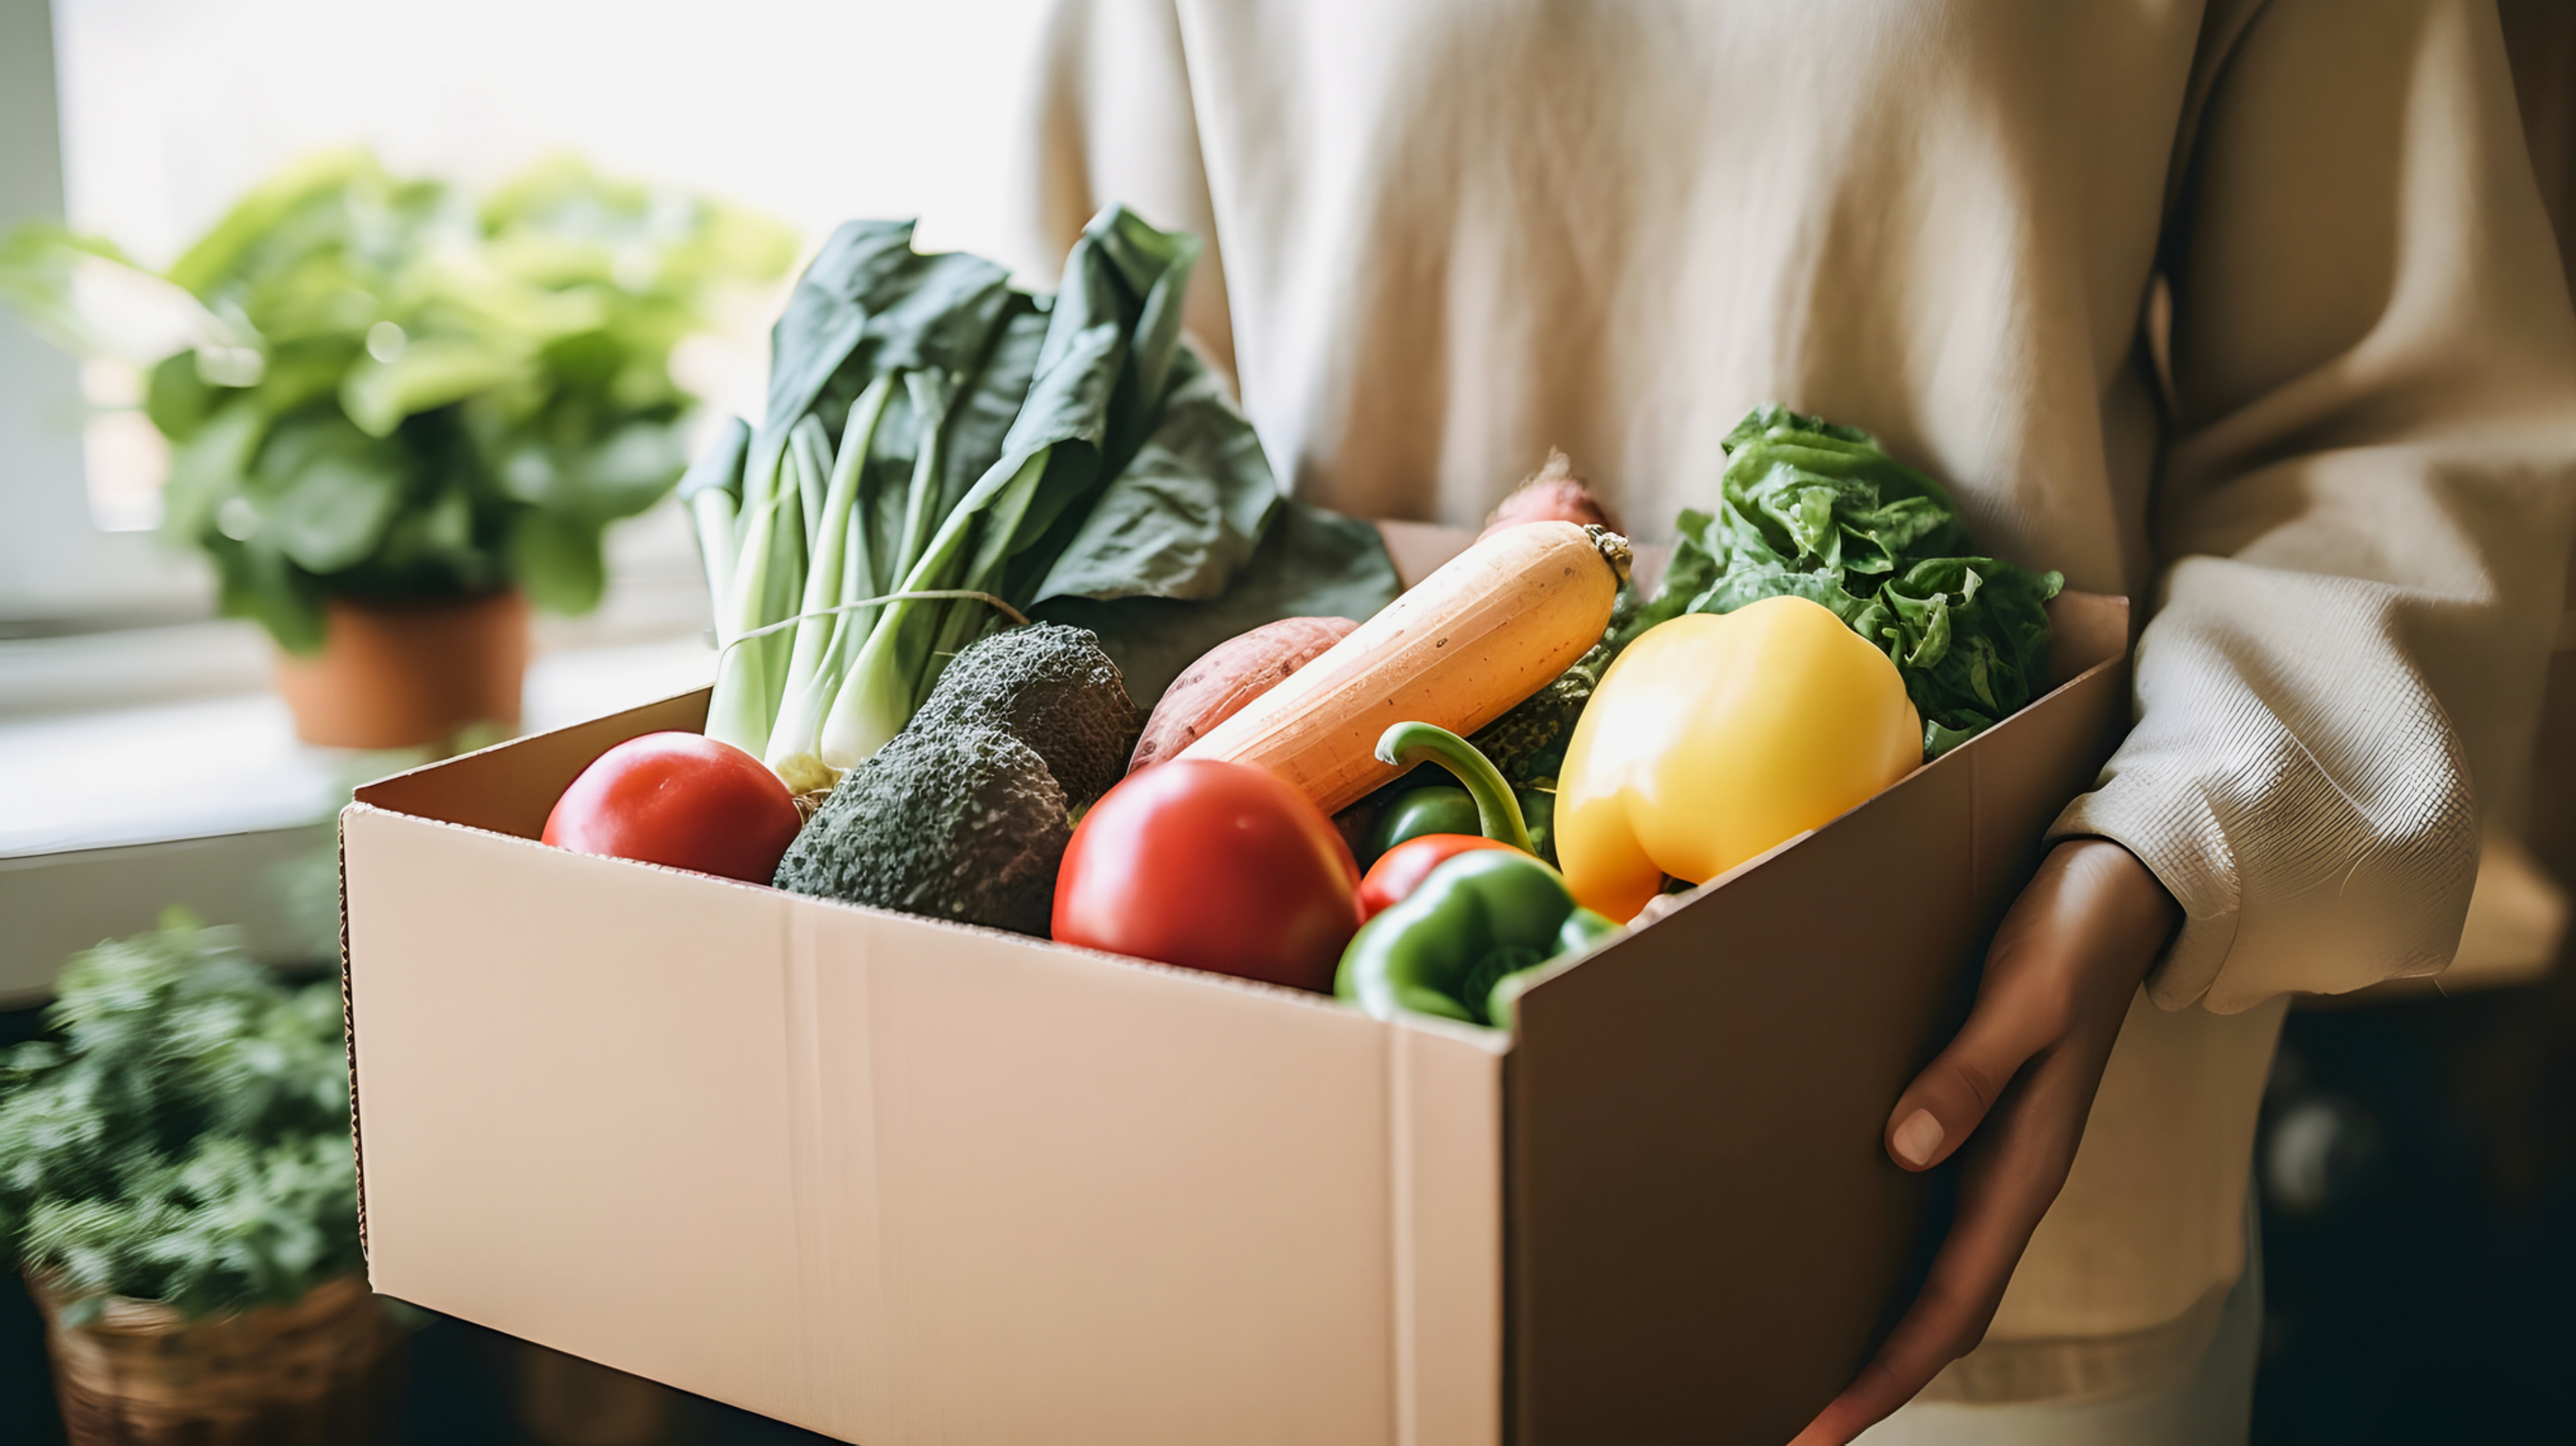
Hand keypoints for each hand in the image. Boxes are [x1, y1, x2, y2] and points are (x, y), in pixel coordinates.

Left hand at [1791, 838, 2179, 1444]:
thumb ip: (1972, 1071)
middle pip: (1928, 1304)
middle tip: (1784, 1421)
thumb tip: (1906, 1151)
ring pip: (1913, 1258)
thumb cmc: (2073, 933)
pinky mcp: (1962, 1108)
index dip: (1891, 1370)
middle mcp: (2000, 1173)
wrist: (2118, 880)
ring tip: (1779, 1352)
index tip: (1826, 1423)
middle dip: (1864, 1370)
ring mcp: (1982, 1146)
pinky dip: (1857, 1233)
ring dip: (1856, 1311)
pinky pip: (1905, 1197)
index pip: (1954, 1303)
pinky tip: (1802, 1236)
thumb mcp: (2028, 996)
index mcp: (2024, 1165)